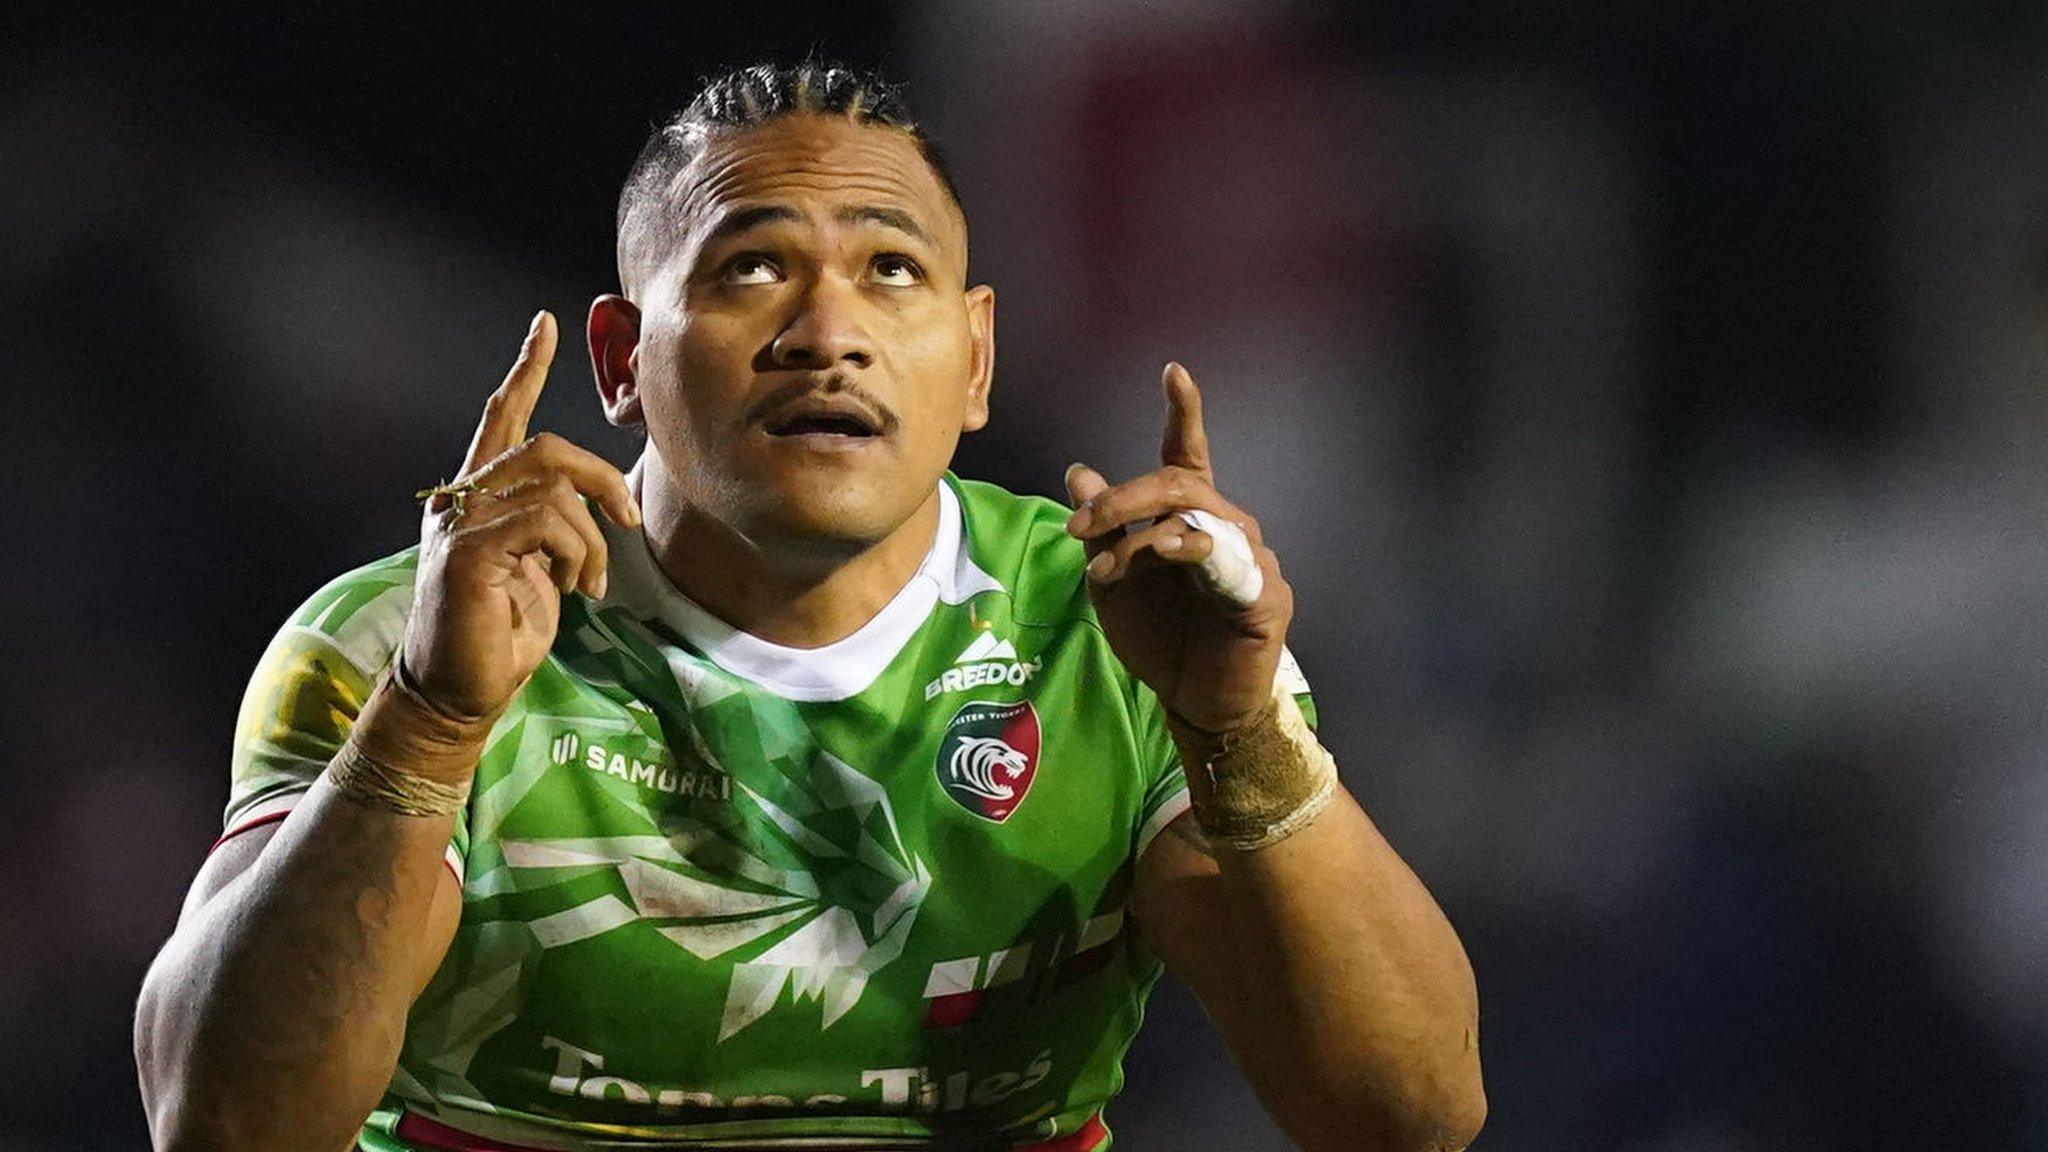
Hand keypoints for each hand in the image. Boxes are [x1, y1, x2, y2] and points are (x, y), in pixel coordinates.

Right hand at [397, 311, 640, 725]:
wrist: (458, 694)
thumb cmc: (500, 635)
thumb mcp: (541, 571)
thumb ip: (556, 528)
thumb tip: (596, 507)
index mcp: (477, 498)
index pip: (500, 417)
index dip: (525, 371)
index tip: (546, 324)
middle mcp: (460, 501)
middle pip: (543, 447)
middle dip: (600, 476)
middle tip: (626, 517)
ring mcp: (458, 526)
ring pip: (551, 485)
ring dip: (591, 536)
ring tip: (591, 581)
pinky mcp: (467, 554)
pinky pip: (543, 522)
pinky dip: (576, 553)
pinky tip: (575, 589)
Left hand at [1064, 362, 1292, 733]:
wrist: (1197, 703)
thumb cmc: (1162, 640)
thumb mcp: (1113, 583)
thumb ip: (1101, 530)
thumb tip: (1078, 471)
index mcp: (1190, 519)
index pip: (1186, 457)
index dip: (1183, 415)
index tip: (1173, 372)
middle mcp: (1226, 527)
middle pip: (1180, 483)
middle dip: (1124, 497)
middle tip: (1081, 524)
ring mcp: (1251, 558)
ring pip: (1198, 520)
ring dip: (1143, 536)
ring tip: (1110, 566)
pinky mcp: (1265, 595)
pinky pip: (1229, 563)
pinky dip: (1194, 552)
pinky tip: (1172, 551)